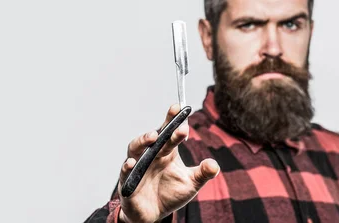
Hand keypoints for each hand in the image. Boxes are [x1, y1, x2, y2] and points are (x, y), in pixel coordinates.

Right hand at [117, 104, 219, 222]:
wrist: (154, 214)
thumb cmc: (170, 193)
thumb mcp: (191, 184)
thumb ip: (203, 173)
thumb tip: (213, 165)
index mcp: (166, 152)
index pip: (170, 132)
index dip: (173, 120)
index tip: (181, 108)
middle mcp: (151, 156)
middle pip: (155, 137)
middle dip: (163, 127)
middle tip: (173, 118)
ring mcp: (138, 168)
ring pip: (135, 149)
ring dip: (142, 141)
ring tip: (153, 136)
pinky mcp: (128, 183)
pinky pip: (125, 173)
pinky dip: (126, 167)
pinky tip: (131, 163)